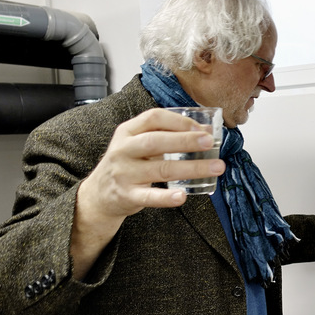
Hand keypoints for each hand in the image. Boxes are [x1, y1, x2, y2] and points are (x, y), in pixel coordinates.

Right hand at [70, 108, 224, 280]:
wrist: (98, 194)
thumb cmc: (127, 164)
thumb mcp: (137, 143)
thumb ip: (165, 135)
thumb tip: (205, 131)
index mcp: (127, 131)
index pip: (153, 117)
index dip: (179, 121)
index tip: (202, 127)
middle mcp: (123, 150)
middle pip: (156, 141)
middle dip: (185, 140)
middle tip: (209, 142)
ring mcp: (124, 173)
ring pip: (160, 169)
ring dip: (191, 168)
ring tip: (215, 167)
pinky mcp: (127, 195)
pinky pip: (149, 196)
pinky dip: (166, 197)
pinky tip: (183, 196)